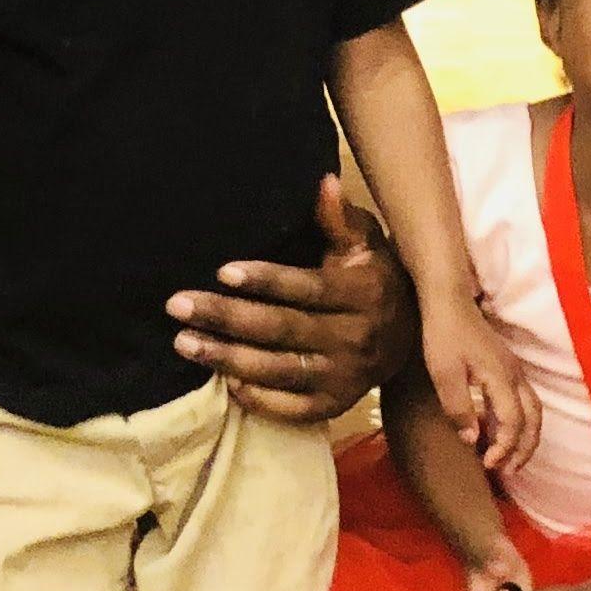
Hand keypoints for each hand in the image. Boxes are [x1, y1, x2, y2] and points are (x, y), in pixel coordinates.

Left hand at [170, 174, 407, 422]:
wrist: (412, 339)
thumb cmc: (375, 280)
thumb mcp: (365, 245)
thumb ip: (340, 219)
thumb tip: (323, 181)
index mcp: (362, 294)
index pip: (307, 288)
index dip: (266, 281)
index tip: (222, 272)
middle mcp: (355, 338)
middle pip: (283, 329)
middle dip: (228, 318)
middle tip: (178, 305)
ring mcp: (345, 377)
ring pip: (279, 370)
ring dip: (229, 358)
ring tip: (185, 342)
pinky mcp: (334, 405)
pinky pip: (291, 408)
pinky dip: (258, 398)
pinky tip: (224, 381)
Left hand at [421, 289, 541, 479]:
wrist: (448, 300)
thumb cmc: (443, 335)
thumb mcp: (443, 374)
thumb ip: (458, 408)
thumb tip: (471, 440)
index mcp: (501, 378)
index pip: (513, 423)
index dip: (504, 448)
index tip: (488, 466)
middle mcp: (514, 376)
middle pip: (533, 419)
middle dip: (525, 449)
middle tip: (509, 473)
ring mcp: (513, 370)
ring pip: (533, 410)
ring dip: (526, 438)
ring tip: (510, 459)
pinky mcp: (506, 367)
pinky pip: (523, 401)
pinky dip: (519, 423)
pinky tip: (500, 431)